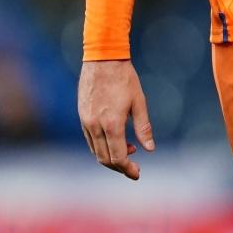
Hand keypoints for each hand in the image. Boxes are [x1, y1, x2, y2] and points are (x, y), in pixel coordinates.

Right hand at [77, 60, 154, 179]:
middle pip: (105, 158)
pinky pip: (90, 140)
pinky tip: (115, 139)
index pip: (118, 157)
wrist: (103, 59)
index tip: (137, 173)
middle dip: (119, 167)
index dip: (128, 169)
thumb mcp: (139, 101)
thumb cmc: (124, 78)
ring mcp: (86, 121)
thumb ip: (144, 127)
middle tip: (134, 168)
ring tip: (129, 150)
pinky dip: (102, 146)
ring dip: (110, 157)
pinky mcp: (82, 116)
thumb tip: (150, 149)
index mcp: (112, 124)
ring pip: (96, 151)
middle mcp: (95, 126)